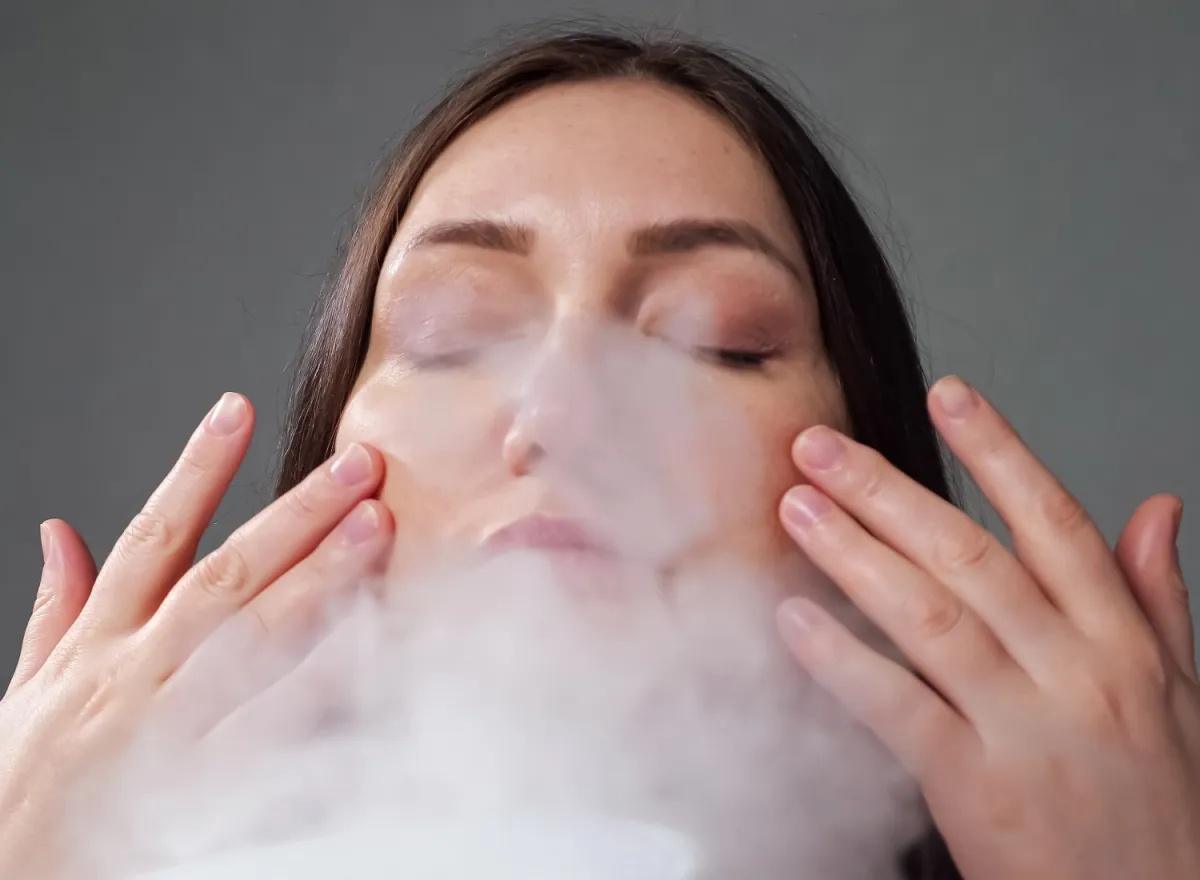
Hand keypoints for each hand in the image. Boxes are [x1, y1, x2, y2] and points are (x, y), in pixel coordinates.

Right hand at [0, 393, 393, 876]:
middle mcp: (136, 675)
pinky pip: (269, 744)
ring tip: (376, 532)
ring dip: (318, 584)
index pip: (153, 537)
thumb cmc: (19, 788)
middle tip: (359, 466)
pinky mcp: (198, 795)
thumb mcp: (25, 688)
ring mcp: (169, 732)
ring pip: (252, 645)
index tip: (236, 410)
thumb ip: (55, 608)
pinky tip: (372, 664)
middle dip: (293, 516)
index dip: (195, 469)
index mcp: (100, 645)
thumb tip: (60, 530)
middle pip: (224, 578)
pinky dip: (318, 705)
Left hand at [775, 376, 1199, 879]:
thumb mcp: (1182, 696)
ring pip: (930, 615)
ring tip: (795, 508)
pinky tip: (795, 621)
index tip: (947, 395)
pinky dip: (844, 662)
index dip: (998, 450)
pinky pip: (900, 708)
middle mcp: (1075, 670)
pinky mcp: (980, 787)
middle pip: (969, 555)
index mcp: (1120, 643)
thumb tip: (1157, 507)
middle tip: (819, 446)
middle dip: (886, 491)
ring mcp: (1028, 726)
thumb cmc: (1162, 810)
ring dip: (853, 554)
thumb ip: (1157, 598)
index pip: (1054, 522)